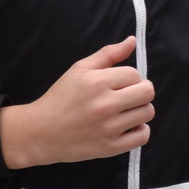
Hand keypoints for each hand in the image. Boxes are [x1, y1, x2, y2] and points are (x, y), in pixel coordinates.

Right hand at [0, 37, 154, 168]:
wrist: (41, 132)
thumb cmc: (61, 98)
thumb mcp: (79, 69)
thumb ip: (108, 54)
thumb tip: (132, 41)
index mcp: (97, 82)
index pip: (135, 74)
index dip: (129, 78)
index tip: (118, 84)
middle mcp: (104, 104)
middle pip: (147, 92)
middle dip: (140, 91)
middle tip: (127, 96)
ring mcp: (108, 127)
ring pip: (147, 112)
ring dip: (140, 110)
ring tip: (124, 111)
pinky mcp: (110, 147)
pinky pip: (142, 136)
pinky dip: (139, 130)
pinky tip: (127, 126)